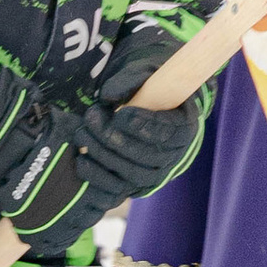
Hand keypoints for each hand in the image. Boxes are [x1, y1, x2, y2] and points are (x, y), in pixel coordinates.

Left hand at [5, 84, 209, 236]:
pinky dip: (98, 179)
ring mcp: (156, 175)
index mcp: (184, 127)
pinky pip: (120, 191)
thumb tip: (108, 96)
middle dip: (116, 140)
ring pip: (133, 175)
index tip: (122, 114)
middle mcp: (174, 156)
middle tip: (92, 118)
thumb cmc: (147, 88)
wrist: (145, 108)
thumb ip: (129, 80)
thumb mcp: (144, 74)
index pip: (170, 133)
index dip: (146, 126)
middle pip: (149, 157)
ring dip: (104, 156)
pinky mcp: (135, 186)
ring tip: (82, 134)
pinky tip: (82, 160)